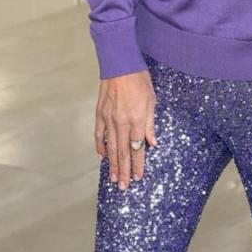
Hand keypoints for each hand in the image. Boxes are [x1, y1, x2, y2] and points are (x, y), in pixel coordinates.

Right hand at [95, 68, 156, 189]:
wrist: (119, 64)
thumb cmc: (139, 80)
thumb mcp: (151, 101)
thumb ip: (150, 124)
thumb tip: (152, 143)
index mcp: (136, 120)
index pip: (137, 148)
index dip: (138, 164)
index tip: (138, 177)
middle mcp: (121, 122)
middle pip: (123, 152)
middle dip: (124, 171)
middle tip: (124, 187)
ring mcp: (108, 119)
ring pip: (110, 147)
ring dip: (113, 164)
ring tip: (113, 179)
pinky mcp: (99, 113)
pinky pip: (99, 134)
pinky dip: (100, 147)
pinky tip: (102, 157)